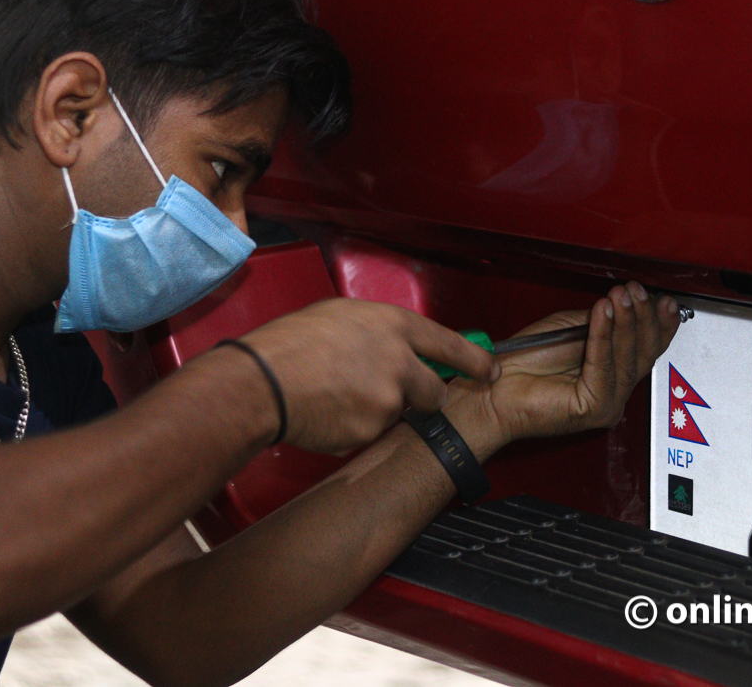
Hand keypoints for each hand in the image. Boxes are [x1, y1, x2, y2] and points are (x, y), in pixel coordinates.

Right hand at [237, 299, 497, 453]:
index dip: (474, 360)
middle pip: (434, 390)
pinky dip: (353, 428)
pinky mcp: (372, 431)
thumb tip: (391, 346)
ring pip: (397, 413)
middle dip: (422, 396)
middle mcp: (400, 361)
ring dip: (377, 411)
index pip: (450, 344)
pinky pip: (370, 434)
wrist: (262, 382)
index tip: (489, 371)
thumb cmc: (290, 343)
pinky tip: (327, 412)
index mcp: (393, 325)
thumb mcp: (341, 316)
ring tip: (336, 395)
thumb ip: (376, 332)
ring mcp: (389, 399)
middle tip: (390, 393)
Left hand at [445, 283, 679, 455]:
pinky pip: (604, 367)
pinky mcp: (594, 407)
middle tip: (637, 291)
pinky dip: (604, 336)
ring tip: (622, 296)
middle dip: (643, 317)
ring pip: (628, 359)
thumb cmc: (523, 362)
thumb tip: (622, 302)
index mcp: (611, 374)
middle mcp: (613, 391)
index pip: (646, 348)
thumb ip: (599, 320)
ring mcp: (606, 402)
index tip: (663, 299)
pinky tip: (604, 313)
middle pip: (643, 353)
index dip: (658, 323)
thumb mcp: (570, 329)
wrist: (493, 388)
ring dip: (626, 322)